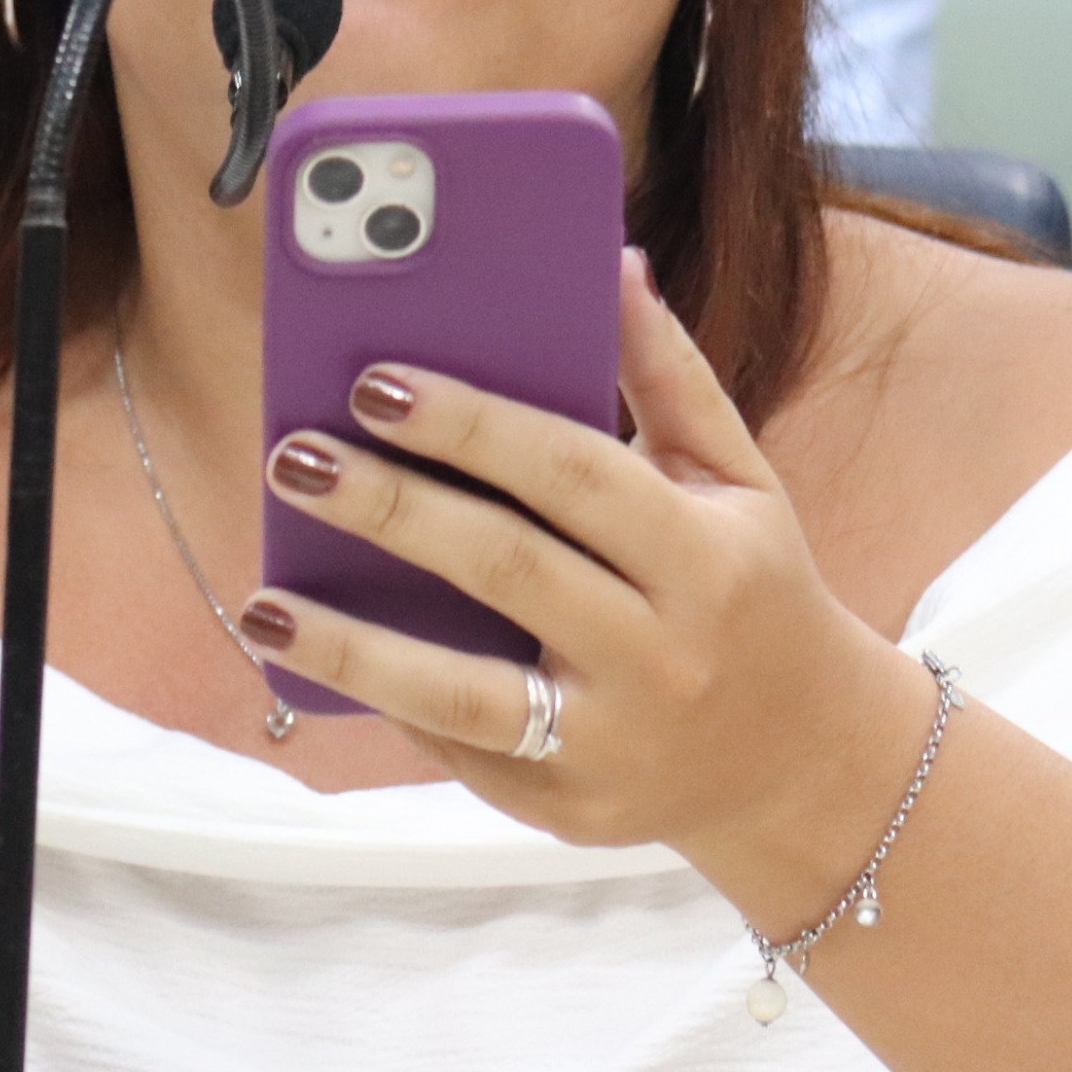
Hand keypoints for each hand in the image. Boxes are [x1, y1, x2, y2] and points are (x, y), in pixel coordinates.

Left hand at [242, 255, 933, 905]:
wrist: (806, 762)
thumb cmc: (754, 589)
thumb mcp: (738, 481)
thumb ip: (670, 375)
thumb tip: (611, 262)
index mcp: (705, 558)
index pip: (573, 476)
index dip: (472, 426)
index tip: (375, 381)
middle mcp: (662, 654)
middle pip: (505, 572)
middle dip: (389, 509)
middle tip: (293, 458)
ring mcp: (614, 745)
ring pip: (462, 695)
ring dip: (351, 649)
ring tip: (265, 602)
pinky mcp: (570, 809)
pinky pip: (464, 752)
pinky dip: (392, 705)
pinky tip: (325, 660)